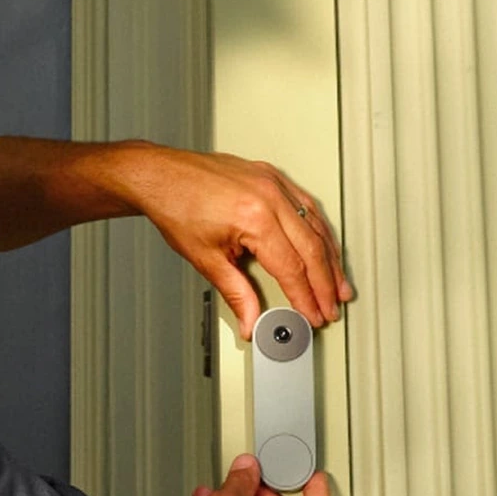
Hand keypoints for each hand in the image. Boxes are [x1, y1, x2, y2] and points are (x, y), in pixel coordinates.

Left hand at [115, 143, 352, 339]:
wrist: (159, 176)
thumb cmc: (176, 208)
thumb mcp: (205, 259)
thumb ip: (236, 292)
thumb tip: (251, 320)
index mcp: (254, 218)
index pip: (291, 267)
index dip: (306, 297)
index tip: (313, 315)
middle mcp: (269, 196)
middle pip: (311, 248)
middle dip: (325, 283)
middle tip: (332, 307)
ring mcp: (272, 182)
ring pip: (315, 225)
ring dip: (330, 257)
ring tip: (337, 284)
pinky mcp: (270, 175)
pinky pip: (305, 204)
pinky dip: (318, 229)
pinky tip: (324, 246)